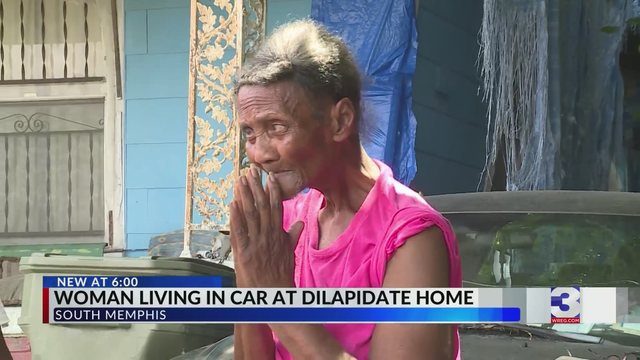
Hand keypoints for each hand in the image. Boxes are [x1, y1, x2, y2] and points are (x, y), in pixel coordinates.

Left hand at [230, 167, 303, 287]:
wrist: (274, 295)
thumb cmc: (281, 275)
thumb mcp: (290, 254)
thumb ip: (292, 237)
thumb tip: (300, 224)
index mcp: (279, 235)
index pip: (276, 208)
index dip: (273, 191)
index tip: (270, 177)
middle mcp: (268, 236)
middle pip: (262, 206)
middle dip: (257, 187)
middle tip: (252, 171)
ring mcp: (256, 244)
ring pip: (250, 215)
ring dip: (245, 196)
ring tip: (240, 180)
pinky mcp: (244, 253)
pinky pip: (239, 231)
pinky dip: (235, 216)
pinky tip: (233, 203)